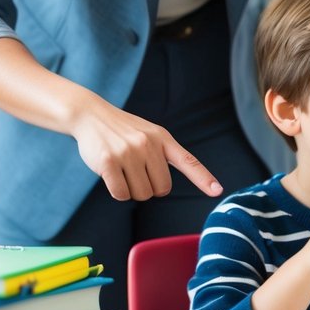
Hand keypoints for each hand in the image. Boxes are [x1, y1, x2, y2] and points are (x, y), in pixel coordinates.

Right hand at [70, 97, 221, 201]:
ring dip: (132, 190)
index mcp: (163, 138)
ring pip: (141, 194)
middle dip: (149, 188)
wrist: (91, 115)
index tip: (218, 191)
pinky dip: (118, 192)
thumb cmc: (123, 130)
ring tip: (122, 169)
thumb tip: (162, 189)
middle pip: (161, 189)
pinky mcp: (108, 162)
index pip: (188, 161)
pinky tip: (110, 175)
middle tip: (136, 171)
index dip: (203, 178)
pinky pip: (121, 194)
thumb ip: (162, 155)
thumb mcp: (149, 134)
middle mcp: (148, 144)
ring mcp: (128, 152)